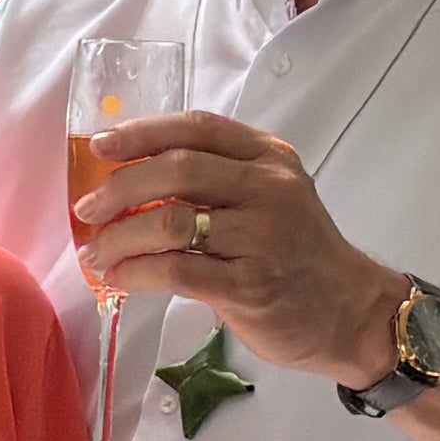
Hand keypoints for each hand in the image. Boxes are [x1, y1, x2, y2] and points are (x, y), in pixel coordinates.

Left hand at [75, 114, 404, 379]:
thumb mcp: (272, 198)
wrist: (352, 313)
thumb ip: (218, 180)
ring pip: (169, 223)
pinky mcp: (250, 286)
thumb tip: (131, 181)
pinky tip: (119, 278)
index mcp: (269, 158)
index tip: (101, 145)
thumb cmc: (298, 255)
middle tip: (87, 209)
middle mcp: (270, 189)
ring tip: (96, 253)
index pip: (197, 127)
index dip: (142, 132)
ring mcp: (262, 237)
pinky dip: (137, 273)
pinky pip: (176, 271)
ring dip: (119, 237)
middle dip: (119, 188)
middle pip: (176, 169)